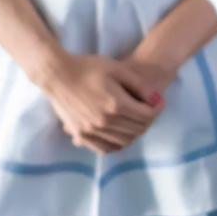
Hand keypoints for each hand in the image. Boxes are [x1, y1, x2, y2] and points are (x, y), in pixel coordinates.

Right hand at [37, 53, 162, 154]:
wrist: (57, 74)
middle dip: (149, 120)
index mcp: (116, 104)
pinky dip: (117, 144)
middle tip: (149, 110)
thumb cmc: (89, 67)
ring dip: (135, 132)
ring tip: (136, 120)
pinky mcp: (81, 134)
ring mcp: (91, 130)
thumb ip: (140, 85)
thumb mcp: (119, 69)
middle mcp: (104, 121)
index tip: (159, 101)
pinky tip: (121, 134)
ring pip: (124, 141)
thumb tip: (155, 100)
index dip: (158, 108)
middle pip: (137, 129)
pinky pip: (105, 148)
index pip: (147, 115)